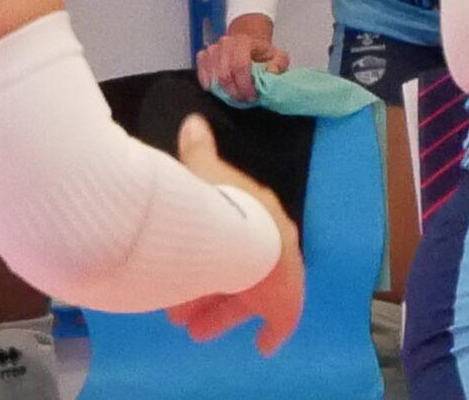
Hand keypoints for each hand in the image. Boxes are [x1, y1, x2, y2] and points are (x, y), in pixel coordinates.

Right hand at [162, 115, 305, 352]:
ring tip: (192, 329)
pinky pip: (280, 322)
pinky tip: (264, 346)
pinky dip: (273, 333)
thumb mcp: (207, 172)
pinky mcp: (285, 304)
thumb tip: (192, 122)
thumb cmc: (225, 204)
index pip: (239, 237)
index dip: (213, 253)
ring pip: (246, 300)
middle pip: (238, 275)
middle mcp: (271, 248)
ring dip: (219, 313)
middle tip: (183, 314)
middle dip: (208, 293)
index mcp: (258, 216)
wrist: (250, 236)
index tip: (191, 266)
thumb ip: (200, 152)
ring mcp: (279, 277)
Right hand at [196, 14, 290, 104]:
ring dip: (224, 91)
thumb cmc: (261, 53)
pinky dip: (211, 85)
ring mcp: (212, 49)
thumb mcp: (277, 56)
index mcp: (244, 41)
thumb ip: (279, 64)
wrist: (247, 41)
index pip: (240, 66)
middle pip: (225, 75)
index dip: (245, 85)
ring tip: (235, 95)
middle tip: (243, 99)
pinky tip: (221, 89)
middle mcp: (226, 43)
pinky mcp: (203, 56)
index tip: (251, 96)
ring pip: (213, 77)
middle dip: (235, 91)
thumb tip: (271, 73)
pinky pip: (202, 74)